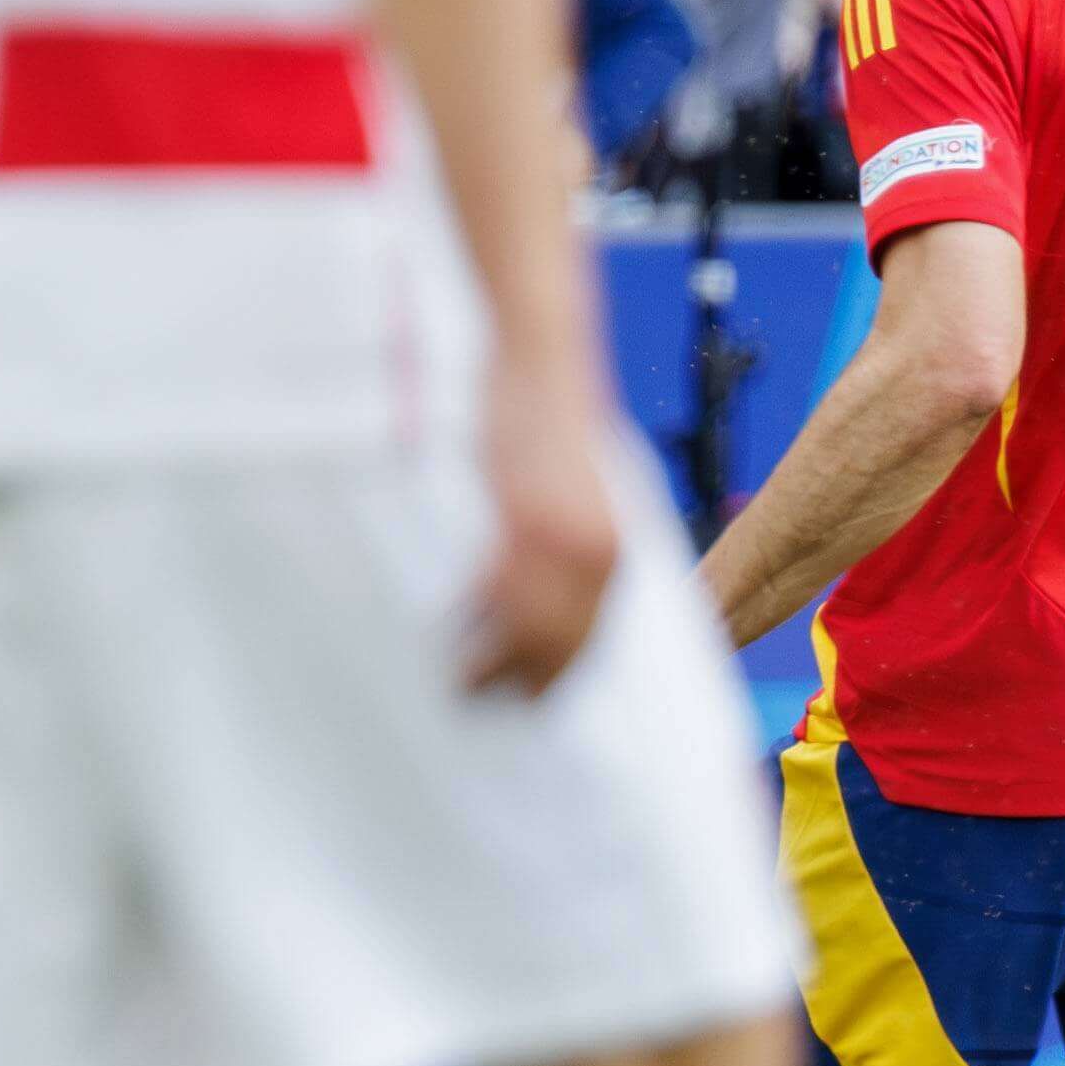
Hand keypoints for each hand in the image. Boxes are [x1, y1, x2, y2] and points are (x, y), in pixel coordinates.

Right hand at [464, 345, 621, 696]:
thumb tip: (538, 583)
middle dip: (522, 683)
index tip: (527, 699)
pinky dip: (472, 618)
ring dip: (489, 664)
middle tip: (479, 706)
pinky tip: (449, 633)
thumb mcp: (572, 491)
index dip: (557, 673)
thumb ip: (565, 540)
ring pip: (526, 629)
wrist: (542, 359)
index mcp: (615, 548)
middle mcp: (598, 553)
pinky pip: (496, 590)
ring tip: (457, 686)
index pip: (589, 635)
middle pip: (560, 644)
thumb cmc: (547, 417)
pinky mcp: (524, 519)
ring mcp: (561, 539)